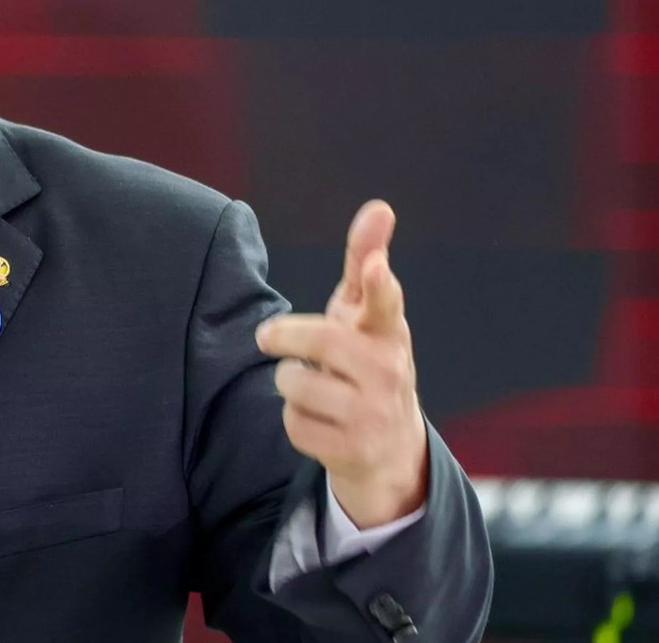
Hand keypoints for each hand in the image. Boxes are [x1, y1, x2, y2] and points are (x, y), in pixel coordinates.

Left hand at [255, 200, 428, 528]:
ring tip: (314, 389)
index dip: (377, 282)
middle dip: (283, 337)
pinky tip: (318, 421)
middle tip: (268, 338)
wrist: (389, 450)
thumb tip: (379, 207)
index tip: (374, 266)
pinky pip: (292, 423)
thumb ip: (365, 262)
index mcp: (390, 332)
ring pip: (295, 382)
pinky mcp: (353, 450)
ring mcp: (375, 414)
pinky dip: (295, 420)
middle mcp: (390, 371)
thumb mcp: (366, 316)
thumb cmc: (367, 364)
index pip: (385, 301)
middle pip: (318, 339)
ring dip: (289, 383)